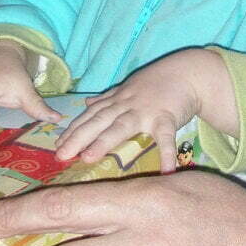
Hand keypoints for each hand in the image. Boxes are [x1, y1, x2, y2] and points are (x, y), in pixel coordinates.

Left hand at [55, 52, 200, 172]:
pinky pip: (166, 137)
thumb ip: (107, 98)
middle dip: (77, 138)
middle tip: (60, 155)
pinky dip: (166, 153)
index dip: (73, 130)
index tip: (57, 145)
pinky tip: (166, 172)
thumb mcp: (128, 88)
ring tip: (88, 158)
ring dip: (104, 142)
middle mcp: (126, 105)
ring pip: (121, 127)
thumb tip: (86, 103)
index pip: (90, 116)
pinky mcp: (167, 117)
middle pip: (98, 121)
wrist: (188, 73)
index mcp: (116, 100)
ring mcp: (145, 111)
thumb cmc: (158, 83)